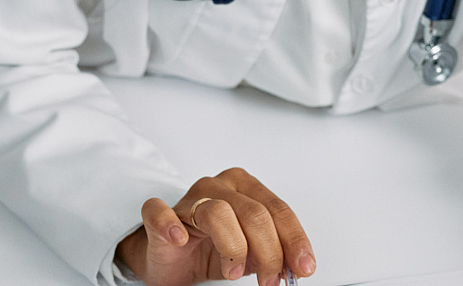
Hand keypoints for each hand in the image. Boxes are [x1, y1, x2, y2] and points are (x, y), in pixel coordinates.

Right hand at [116, 168, 315, 285]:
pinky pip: (159, 211)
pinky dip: (169, 225)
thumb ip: (274, 252)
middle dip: (269, 251)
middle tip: (270, 280)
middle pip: (254, 213)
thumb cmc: (213, 249)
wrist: (172, 259)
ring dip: (233, 248)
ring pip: (218, 212)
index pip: (278, 210)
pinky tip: (180, 240)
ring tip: (235, 272)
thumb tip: (297, 267)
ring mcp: (188, 198)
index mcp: (246, 187)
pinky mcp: (161, 214)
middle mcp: (220, 186)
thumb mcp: (252, 252)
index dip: (293, 240)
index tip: (303, 267)